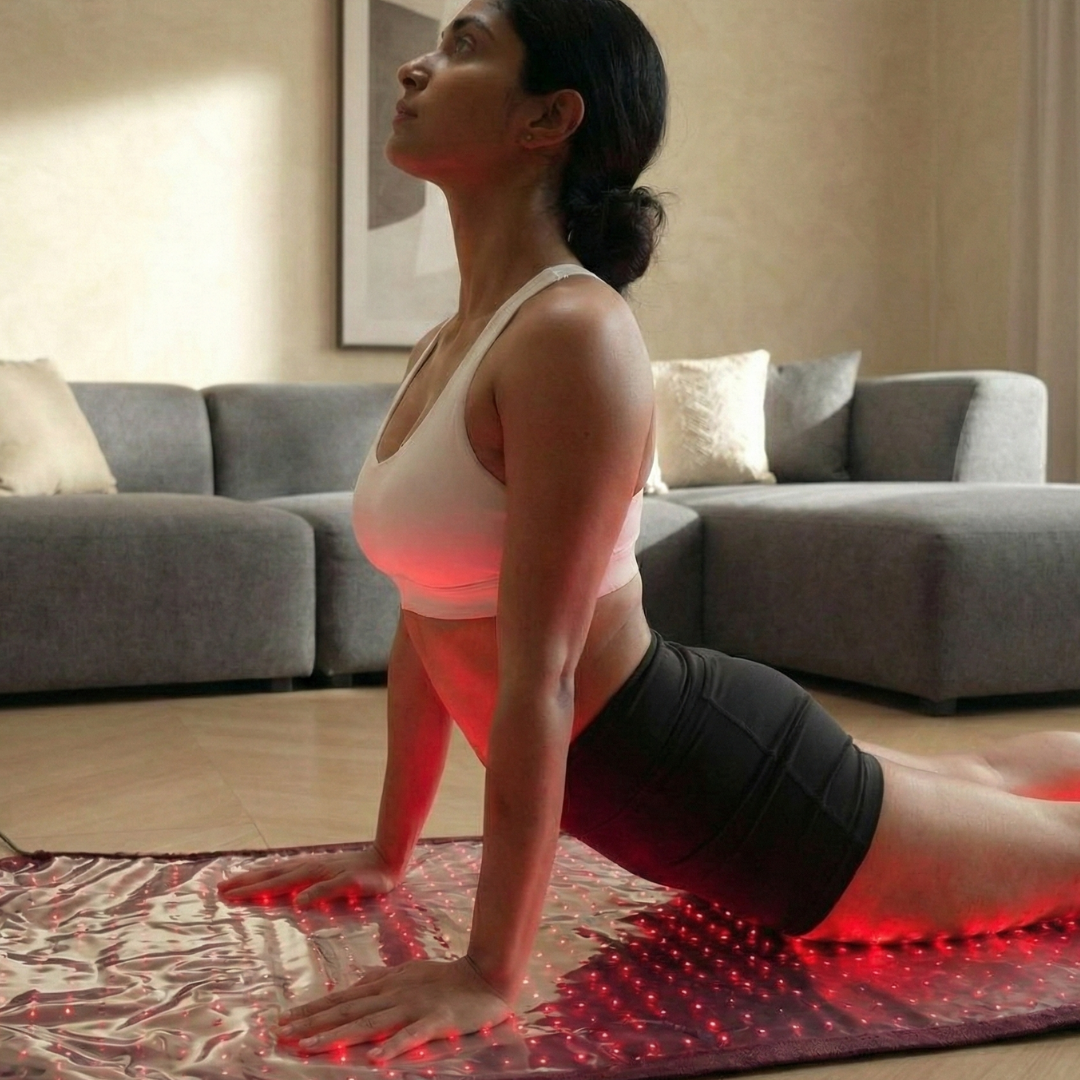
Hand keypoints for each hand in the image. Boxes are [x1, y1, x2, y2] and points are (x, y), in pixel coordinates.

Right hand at [216, 847, 401, 907]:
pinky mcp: (318, 866)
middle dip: (244, 882)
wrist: (386, 859)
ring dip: (254, 876)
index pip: (274, 885)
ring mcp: (311, 865)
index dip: (251, 891)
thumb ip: (325, 892)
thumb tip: (298, 902)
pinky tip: (268, 875)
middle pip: (269, 876)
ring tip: (233, 880)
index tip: (227, 896)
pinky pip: (286, 868)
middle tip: (218, 889)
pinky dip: (270, 872)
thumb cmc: (372, 878)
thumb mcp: (353, 887)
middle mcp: (307, 867)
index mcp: (311, 875)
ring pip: (275, 870)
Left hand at [277, 956, 513, 1060]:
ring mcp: (414, 1006)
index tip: (282, 1020)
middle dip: (313, 1024)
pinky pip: (413, 1035)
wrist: (487, 976)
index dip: (312, 1009)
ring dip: (338, 1035)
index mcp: (386, 985)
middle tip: (282, 1035)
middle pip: (348, 1011)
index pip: (342, 999)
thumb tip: (358, 979)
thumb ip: (383, 977)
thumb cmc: (447, 977)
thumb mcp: (409, 972)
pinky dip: (394, 1046)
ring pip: (370, 1023)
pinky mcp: (436, 1020)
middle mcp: (394, 994)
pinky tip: (376, 1059)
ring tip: (310, 1047)